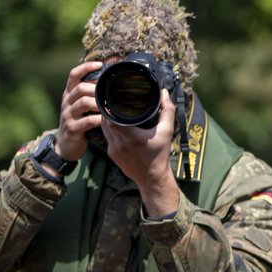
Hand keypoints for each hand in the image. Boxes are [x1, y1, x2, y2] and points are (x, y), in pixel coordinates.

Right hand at [55, 60, 104, 160]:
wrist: (66, 145)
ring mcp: (68, 115)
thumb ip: (92, 95)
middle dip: (96, 88)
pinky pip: (86, 121)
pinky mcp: (72, 128)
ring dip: (99, 103)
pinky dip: (99, 119)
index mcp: (69, 94)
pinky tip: (107, 120)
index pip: (73, 75)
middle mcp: (67, 102)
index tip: (100, 65)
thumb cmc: (80, 122)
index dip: (85, 67)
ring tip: (110, 105)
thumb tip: (112, 82)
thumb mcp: (83, 107)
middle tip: (111, 92)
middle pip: (80, 88)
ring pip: (83, 102)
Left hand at [103, 89, 179, 217]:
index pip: (111, 118)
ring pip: (104, 130)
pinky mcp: (112, 155)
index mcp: (130, 136)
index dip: (110, 107)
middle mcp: (118, 143)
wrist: (153, 178)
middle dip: (108, 111)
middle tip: (115, 102)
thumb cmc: (160, 155)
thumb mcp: (167, 132)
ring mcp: (113, 150)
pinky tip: (117, 126)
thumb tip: (163, 93)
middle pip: (105, 122)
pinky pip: (107, 138)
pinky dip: (110, 130)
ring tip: (115, 111)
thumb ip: (167, 111)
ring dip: (108, 121)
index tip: (115, 99)